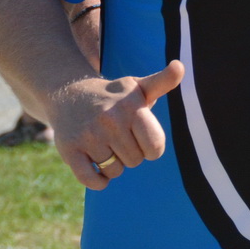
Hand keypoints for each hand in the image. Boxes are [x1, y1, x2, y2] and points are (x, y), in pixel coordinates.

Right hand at [47, 60, 185, 189]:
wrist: (70, 94)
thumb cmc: (114, 96)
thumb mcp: (138, 87)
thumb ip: (163, 81)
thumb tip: (179, 66)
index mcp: (131, 106)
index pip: (155, 147)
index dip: (151, 148)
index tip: (141, 137)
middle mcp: (110, 120)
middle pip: (135, 161)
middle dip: (130, 154)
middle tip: (118, 137)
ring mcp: (88, 135)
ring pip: (114, 171)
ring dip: (112, 165)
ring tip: (105, 145)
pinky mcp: (69, 149)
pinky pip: (91, 180)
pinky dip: (98, 181)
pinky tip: (97, 168)